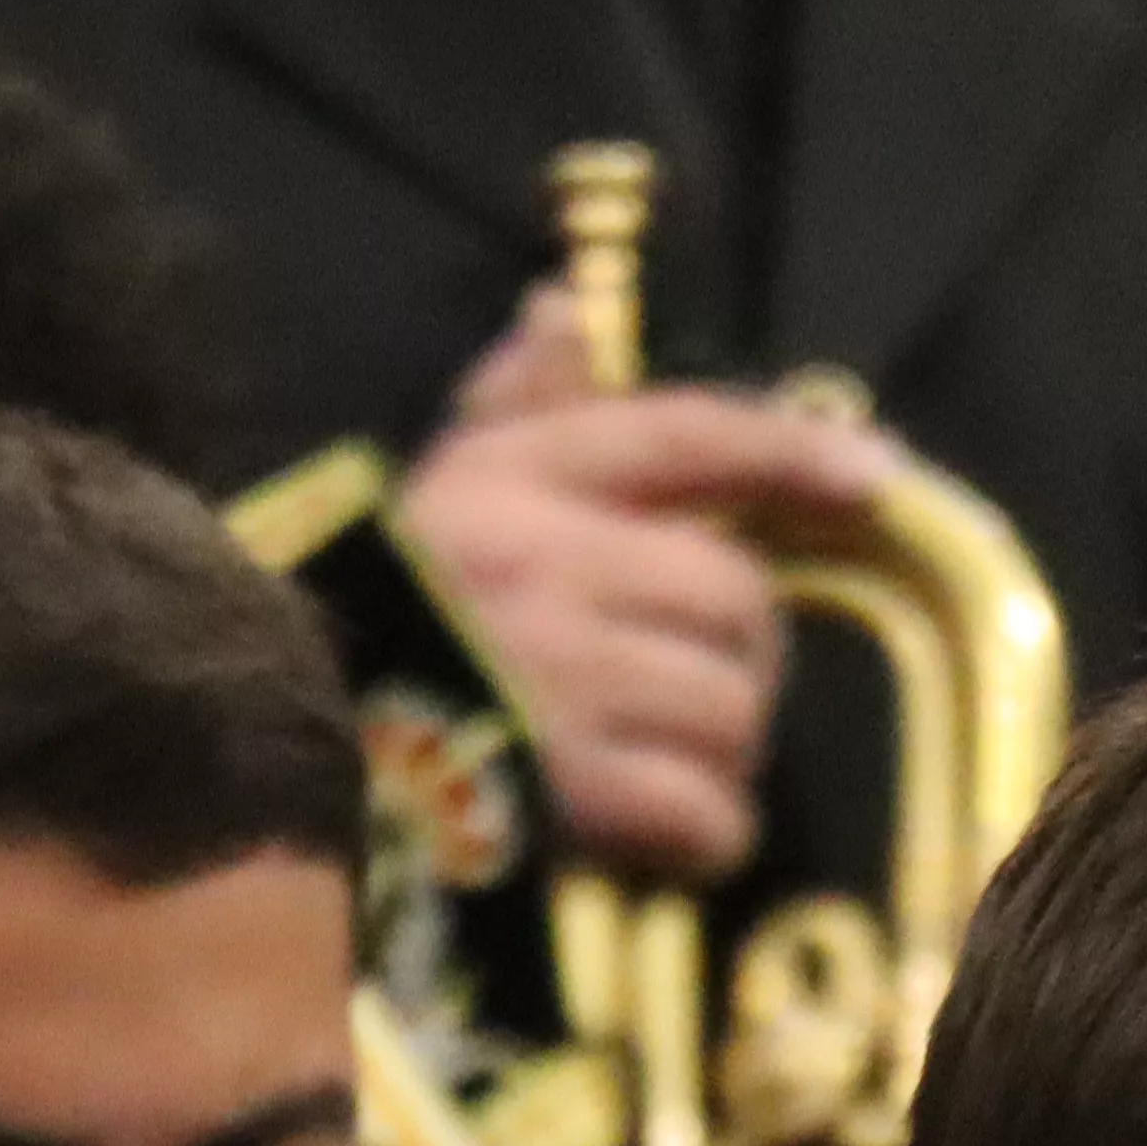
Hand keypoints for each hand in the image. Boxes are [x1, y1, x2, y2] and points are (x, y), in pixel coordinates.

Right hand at [399, 282, 893, 880]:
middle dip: (740, 654)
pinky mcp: (567, 794)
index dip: (789, 451)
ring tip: (674, 769)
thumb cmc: (374, 618)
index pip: (682, 437)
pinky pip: (702, 808)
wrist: (271, 752)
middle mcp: (543, 563)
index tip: (875, 476)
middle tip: (703, 688)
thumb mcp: (433, 491)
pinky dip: (707, 832)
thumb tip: (564, 305)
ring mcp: (557, 680)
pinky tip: (677, 841)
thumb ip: (512, 403)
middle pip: (732, 596)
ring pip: (728, 706)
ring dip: (722, 751)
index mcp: (510, 478)